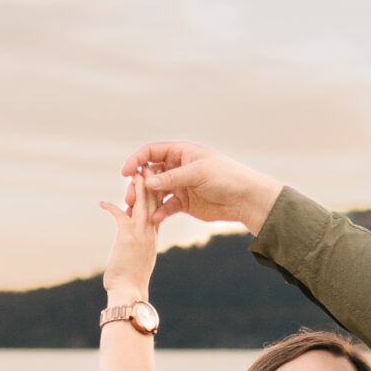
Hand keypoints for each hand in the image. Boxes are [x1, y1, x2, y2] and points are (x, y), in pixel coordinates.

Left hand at [99, 168, 164, 302]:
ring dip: (138, 186)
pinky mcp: (127, 237)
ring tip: (134, 171)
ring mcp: (140, 234)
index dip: (157, 192)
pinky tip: (101, 203)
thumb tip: (127, 233)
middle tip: (148, 165)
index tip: (154, 179)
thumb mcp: (138, 256)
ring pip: (142, 203)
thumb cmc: (131, 279)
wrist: (129, 292)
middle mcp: (150, 232)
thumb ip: (137, 241)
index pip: (158, 208)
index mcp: (153, 236)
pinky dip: (110, 207)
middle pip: (154, 201)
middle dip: (151, 182)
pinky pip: (120, 214)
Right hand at [120, 142, 279, 233]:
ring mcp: (180, 185)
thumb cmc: (226, 177)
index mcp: (181, 152)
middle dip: (138, 185)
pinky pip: (166, 207)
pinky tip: (156, 219)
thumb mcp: (198, 173)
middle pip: (149, 173)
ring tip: (136, 211)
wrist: (245, 199)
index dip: (136, 160)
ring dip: (145, 200)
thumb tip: (146, 181)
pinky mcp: (184, 203)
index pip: (151, 152)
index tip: (125, 173)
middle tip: (131, 198)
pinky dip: (159, 212)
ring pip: (155, 192)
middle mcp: (177, 167)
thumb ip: (172, 178)